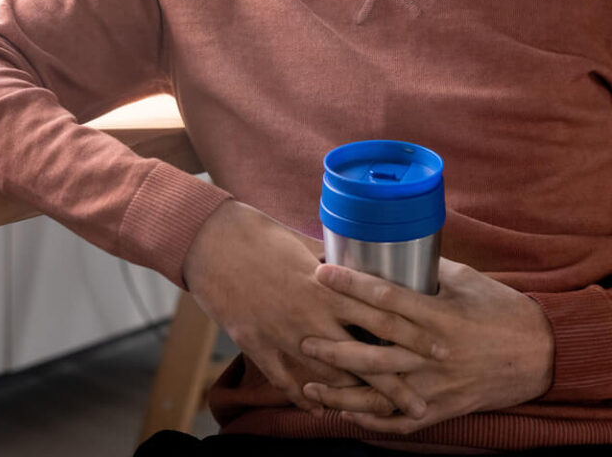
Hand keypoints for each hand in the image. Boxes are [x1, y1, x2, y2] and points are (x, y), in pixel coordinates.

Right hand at [182, 202, 442, 418]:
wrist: (210, 243)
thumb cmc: (258, 235)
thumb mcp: (303, 245)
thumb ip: (332, 265)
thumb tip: (360, 270)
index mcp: (326, 286)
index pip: (382, 316)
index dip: (414, 336)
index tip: (440, 350)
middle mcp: (310, 317)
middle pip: (364, 359)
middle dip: (396, 384)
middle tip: (423, 406)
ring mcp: (284, 337)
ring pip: (330, 379)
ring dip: (357, 401)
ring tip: (381, 416)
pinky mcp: (259, 348)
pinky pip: (290, 383)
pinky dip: (309, 398)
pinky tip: (324, 408)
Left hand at [298, 258, 555, 433]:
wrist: (540, 354)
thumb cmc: (499, 308)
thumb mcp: (462, 279)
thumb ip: (422, 271)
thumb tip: (383, 250)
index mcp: (439, 316)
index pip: (387, 300)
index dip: (352, 285)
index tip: (321, 271)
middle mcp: (435, 354)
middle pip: (378, 350)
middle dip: (337, 344)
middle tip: (302, 335)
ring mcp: (438, 385)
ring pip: (383, 392)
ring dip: (344, 391)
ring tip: (309, 383)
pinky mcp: (442, 408)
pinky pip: (403, 420)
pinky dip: (374, 420)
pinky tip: (346, 414)